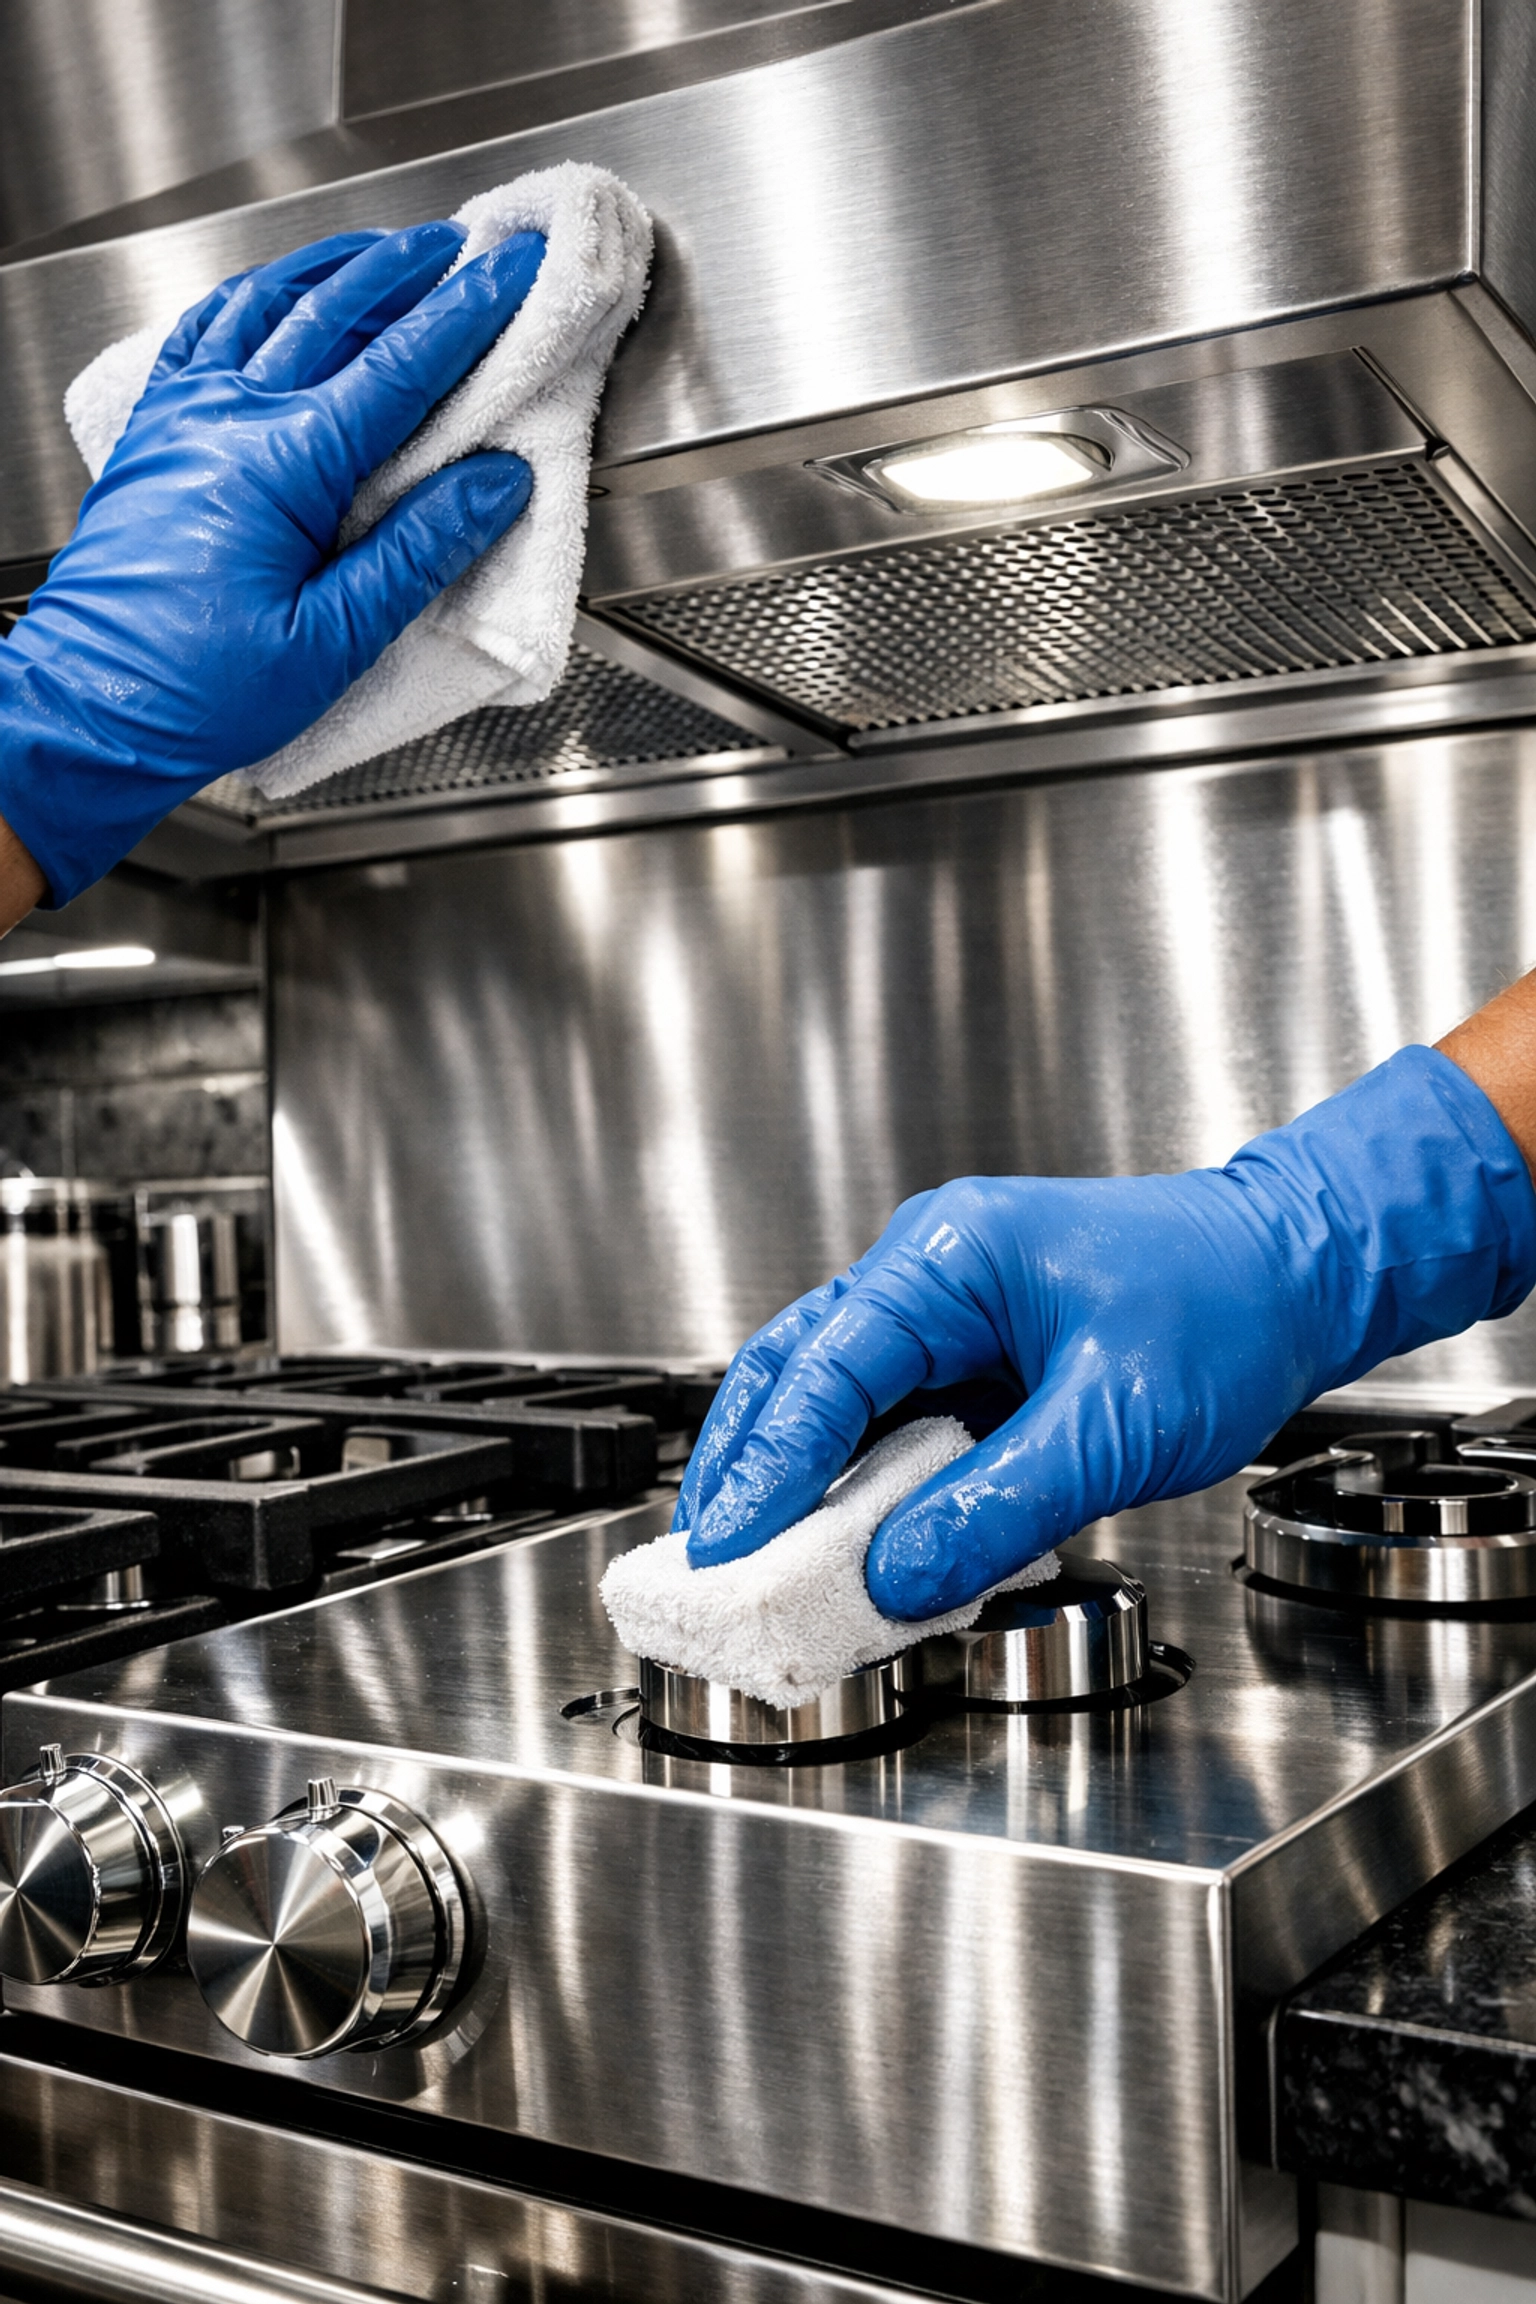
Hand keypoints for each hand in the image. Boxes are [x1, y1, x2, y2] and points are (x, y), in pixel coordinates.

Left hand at [0, 219, 545, 906]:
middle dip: (408, 271)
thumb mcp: (335, 640)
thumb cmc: (199, 691)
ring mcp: (184, 415)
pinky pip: (206, 334)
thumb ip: (418, 552)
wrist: (88, 711)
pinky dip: (254, 298)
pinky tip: (276, 292)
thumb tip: (495, 485)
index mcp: (284, 463)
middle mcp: (229, 417)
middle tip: (465, 246)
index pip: (399, 364)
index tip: (513, 272)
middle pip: (334, 311)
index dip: (467, 311)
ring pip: (268, 306)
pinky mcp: (156, 432)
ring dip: (335, 269)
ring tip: (387, 251)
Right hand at [676, 1047, 1535, 1617]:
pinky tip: (852, 1543)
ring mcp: (948, 1313)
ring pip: (837, 1398)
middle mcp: (930, 1275)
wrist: (1297, 1272)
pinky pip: (896, 1421)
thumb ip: (998, 1506)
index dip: (769, 1465)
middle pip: (798, 1370)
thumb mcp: (1113, 1426)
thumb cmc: (1224, 1307)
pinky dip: (864, 1484)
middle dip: (747, 1465)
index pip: (824, 1368)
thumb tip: (898, 1576)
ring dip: (799, 1478)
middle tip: (710, 1559)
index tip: (730, 1543)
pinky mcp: (975, 1357)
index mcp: (947, 1258)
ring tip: (759, 1563)